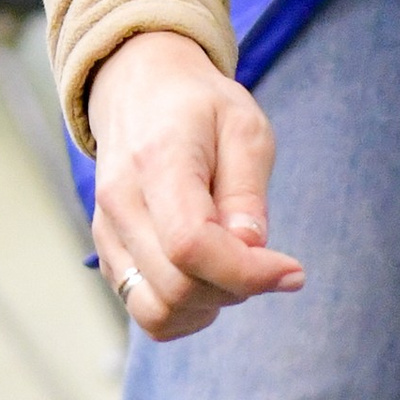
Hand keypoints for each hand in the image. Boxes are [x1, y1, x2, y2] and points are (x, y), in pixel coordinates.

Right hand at [86, 31, 303, 341]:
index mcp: (157, 162)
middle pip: (177, 287)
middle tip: (267, 261)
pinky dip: (186, 310)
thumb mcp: (244, 127)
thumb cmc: (199, 106)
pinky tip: (209, 277)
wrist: (139, 88)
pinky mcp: (108, 253)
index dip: (246, 273)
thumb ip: (247, 190)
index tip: (291, 270)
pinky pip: (147, 310)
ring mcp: (108, 232)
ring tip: (234, 270)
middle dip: (236, 289)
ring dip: (208, 307)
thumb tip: (250, 248)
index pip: (191, 245)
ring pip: (157, 312)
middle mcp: (120, 203)